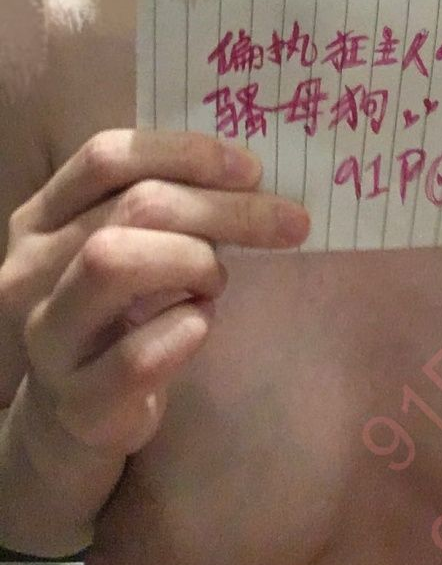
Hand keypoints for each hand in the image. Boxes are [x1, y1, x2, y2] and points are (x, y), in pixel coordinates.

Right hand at [1, 130, 309, 457]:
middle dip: (222, 208)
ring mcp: (48, 335)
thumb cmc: (120, 310)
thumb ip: (166, 204)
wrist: (78, 411)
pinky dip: (185, 330)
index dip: (184, 153)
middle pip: (131, 207)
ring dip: (192, 262)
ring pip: (114, 262)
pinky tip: (201, 324)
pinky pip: (136, 356)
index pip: (106, 156)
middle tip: (286, 222)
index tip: (251, 169)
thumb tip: (252, 173)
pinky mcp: (77, 399)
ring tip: (215, 281)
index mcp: (45, 216)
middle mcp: (31, 268)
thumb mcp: (129, 246)